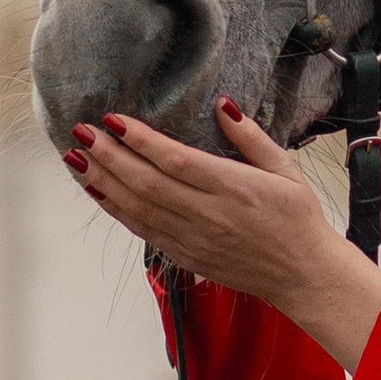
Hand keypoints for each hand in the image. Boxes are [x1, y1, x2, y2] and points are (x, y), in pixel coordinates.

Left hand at [65, 101, 380, 370]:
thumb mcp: (286, 169)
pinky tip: (99, 192)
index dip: (140, 140)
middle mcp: (208, 214)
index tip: (114, 120)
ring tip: (77, 158)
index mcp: (234, 188)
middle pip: (147, 183)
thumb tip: (223, 105)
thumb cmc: (298, 219)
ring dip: (104, 182)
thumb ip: (251, 138)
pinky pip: (143, 230)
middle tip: (82, 132)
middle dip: (109, 156)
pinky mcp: (186, 256)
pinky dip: (117, 210)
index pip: (176, 161)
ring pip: (138, 208)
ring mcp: (193, 239)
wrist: (303, 274)